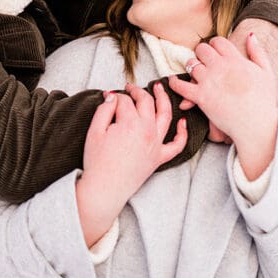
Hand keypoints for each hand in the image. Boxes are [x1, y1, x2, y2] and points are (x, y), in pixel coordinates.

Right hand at [76, 85, 187, 246]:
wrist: (105, 189)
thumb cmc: (97, 162)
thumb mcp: (94, 131)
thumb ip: (104, 110)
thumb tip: (112, 97)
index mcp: (130, 123)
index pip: (125, 101)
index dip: (115, 97)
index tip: (109, 97)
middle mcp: (147, 130)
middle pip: (146, 102)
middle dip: (138, 91)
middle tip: (130, 88)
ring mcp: (156, 144)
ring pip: (166, 115)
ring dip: (164, 98)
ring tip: (160, 88)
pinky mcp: (160, 158)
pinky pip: (177, 145)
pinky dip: (183, 133)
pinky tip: (183, 122)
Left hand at [170, 34, 277, 178]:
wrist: (256, 125)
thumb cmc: (264, 101)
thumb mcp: (266, 72)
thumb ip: (257, 51)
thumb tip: (251, 35)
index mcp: (235, 59)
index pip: (217, 41)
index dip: (215, 45)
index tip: (215, 51)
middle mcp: (220, 67)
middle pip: (201, 49)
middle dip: (202, 53)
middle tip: (203, 60)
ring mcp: (209, 81)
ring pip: (191, 64)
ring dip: (191, 67)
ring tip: (194, 72)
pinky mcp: (200, 97)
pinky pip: (180, 85)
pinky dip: (173, 83)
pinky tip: (172, 81)